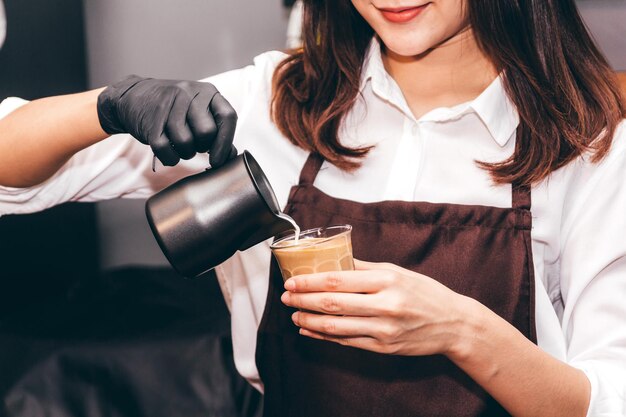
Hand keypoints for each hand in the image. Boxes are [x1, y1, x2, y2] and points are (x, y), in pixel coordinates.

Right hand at [97, 75, 236, 166]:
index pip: (227, 117)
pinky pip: (166, 151)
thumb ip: (217, 129)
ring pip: (186, 143)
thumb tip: (231, 155)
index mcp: (207, 92)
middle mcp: (189, 94)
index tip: (220, 159)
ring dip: (185, 153)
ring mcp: (168, 106)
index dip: (226, 142)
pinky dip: (170, 158)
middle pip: (206, 133)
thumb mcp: (199, 110)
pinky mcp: (151, 122)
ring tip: (180, 145)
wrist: (134, 97)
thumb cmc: (174, 108)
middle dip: (203, 147)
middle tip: (195, 144)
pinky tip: (168, 151)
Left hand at [281, 259, 480, 357]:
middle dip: (303, 301)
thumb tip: (334, 259)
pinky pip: (347, 342)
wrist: (453, 324)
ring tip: (294, 316)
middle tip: (286, 298)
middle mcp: (384, 305)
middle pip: (333, 303)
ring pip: (336, 326)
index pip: (339, 279)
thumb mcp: (397, 271)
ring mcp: (383, 329)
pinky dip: (325, 337)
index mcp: (386, 280)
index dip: (310, 281)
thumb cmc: (424, 293)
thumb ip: (365, 267)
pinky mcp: (383, 347)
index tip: (292, 281)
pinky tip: (311, 331)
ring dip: (309, 322)